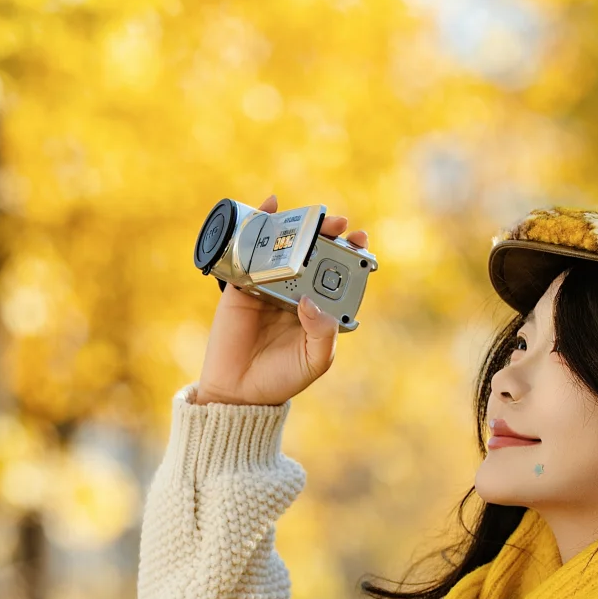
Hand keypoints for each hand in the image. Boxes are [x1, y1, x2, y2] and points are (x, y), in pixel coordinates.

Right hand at [190, 193, 369, 406]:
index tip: (359, 239)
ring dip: (296, 225)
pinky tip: (268, 206)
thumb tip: (310, 301)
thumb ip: (323, 333)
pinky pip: (249, 251)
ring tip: (309, 215)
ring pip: (285, 247)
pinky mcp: (242, 285)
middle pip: (314, 253)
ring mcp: (269, 285)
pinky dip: (257, 226)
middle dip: (327, 233)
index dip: (350, 253)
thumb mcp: (315, 360)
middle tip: (336, 223)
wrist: (238, 392)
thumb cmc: (282, 378)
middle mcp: (296, 292)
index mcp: (319, 307)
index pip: (338, 272)